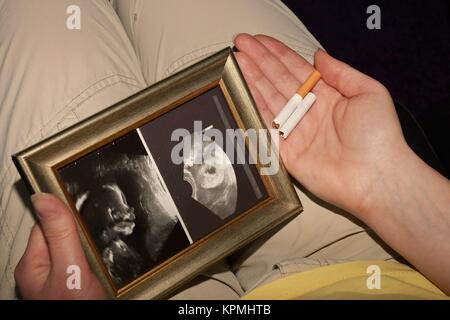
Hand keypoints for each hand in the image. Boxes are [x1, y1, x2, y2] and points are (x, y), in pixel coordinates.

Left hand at [15, 193, 106, 298]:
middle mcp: (42, 273)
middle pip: (63, 236)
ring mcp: (60, 281)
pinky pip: (87, 264)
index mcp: (32, 265)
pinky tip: (105, 268)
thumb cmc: (75, 308)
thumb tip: (44, 198)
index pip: (46, 224)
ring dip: (93, 250)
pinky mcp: (77, 288)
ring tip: (103, 256)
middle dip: (83, 234)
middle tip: (98, 241)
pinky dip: (98, 262)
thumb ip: (61, 235)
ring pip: (77, 251)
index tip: (84, 207)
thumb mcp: (71, 268)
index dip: (66, 215)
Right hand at [234, 34, 408, 218]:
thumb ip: (341, 72)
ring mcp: (295, 132)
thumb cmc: (379, 136)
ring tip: (235, 63)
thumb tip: (318, 55)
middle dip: (258, 63)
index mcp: (327, 97)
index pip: (296, 70)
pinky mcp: (285, 153)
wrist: (375, 177)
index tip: (259, 41)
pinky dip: (252, 111)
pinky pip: (265, 128)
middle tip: (240, 45)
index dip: (277, 54)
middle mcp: (309, 113)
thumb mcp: (368, 92)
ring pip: (268, 101)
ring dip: (251, 81)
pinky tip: (241, 93)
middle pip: (278, 82)